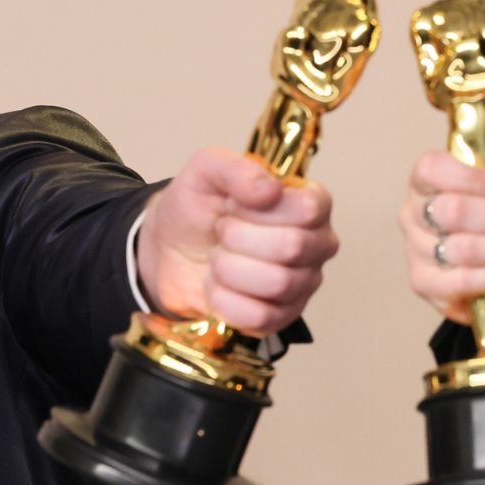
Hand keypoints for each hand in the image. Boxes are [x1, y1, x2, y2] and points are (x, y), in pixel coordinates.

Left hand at [138, 147, 337, 335]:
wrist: (169, 251)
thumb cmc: (197, 209)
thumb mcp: (206, 171)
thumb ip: (236, 168)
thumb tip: (270, 190)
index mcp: (309, 202)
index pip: (307, 209)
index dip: (260, 209)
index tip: (234, 205)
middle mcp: (315, 243)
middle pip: (293, 247)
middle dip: (238, 238)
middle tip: (222, 231)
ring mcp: (302, 283)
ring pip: (277, 284)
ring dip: (229, 269)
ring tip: (217, 258)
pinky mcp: (281, 317)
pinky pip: (261, 317)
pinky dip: (225, 301)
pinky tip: (217, 286)